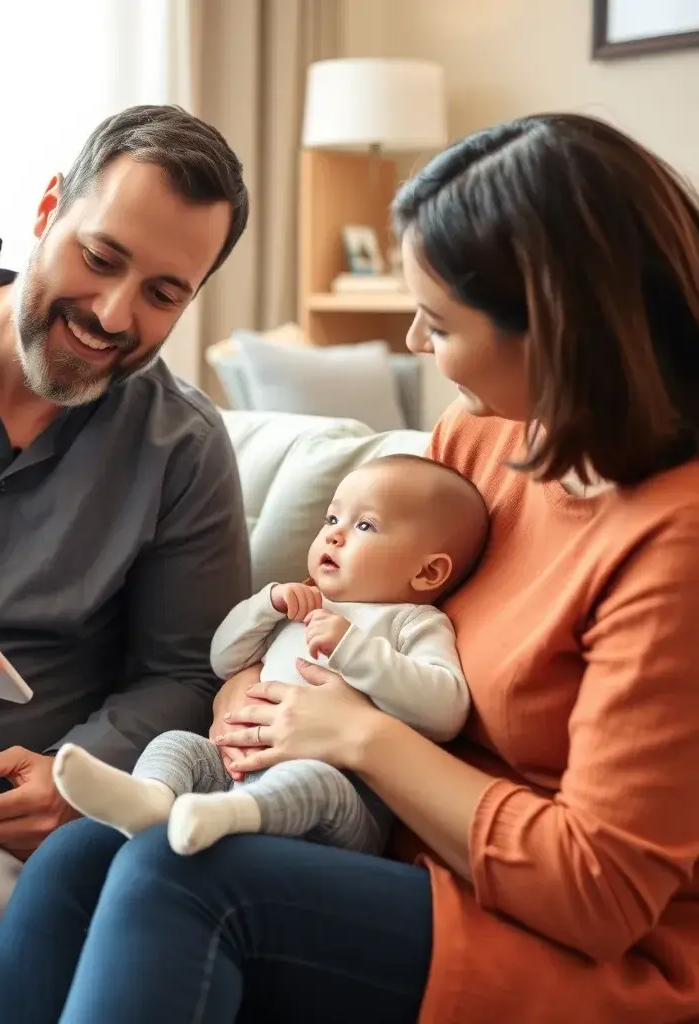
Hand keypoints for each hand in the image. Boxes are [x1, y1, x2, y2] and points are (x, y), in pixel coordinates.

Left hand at [0, 747, 79, 859]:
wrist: (86, 790)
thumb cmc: (52, 773)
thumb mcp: (24, 759)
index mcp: (37, 797)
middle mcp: (41, 823)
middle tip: (1, 804)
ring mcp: (42, 841)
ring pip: (2, 841)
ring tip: (5, 812)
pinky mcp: (41, 851)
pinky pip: (12, 850)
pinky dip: (6, 838)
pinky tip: (9, 825)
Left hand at [214, 659, 377, 773]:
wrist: (360, 736)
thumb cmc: (353, 708)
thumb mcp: (335, 682)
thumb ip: (314, 671)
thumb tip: (298, 660)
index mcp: (295, 693)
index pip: (269, 689)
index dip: (257, 690)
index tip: (249, 691)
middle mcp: (284, 712)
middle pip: (254, 712)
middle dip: (240, 714)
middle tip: (229, 716)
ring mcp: (282, 734)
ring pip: (251, 735)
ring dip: (235, 736)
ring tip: (222, 738)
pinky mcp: (285, 754)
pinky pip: (259, 758)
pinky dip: (245, 761)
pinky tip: (234, 764)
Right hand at [271, 582, 321, 620]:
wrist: (275, 598)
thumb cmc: (292, 605)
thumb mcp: (303, 605)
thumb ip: (311, 607)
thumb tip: (318, 616)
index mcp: (309, 589)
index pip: (317, 596)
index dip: (316, 607)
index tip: (312, 617)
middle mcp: (303, 586)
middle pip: (310, 599)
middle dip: (307, 613)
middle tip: (303, 620)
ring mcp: (294, 586)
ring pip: (302, 600)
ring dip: (300, 613)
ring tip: (296, 619)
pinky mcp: (286, 590)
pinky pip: (291, 600)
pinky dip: (292, 610)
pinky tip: (290, 616)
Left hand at [304, 609, 350, 658]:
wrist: (362, 653)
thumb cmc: (352, 646)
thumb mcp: (343, 631)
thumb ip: (330, 627)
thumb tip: (314, 628)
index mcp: (337, 618)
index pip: (318, 612)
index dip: (310, 618)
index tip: (306, 624)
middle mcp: (333, 620)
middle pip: (312, 624)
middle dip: (310, 635)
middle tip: (314, 645)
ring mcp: (330, 628)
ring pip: (310, 634)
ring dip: (311, 644)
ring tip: (316, 651)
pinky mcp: (328, 638)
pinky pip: (312, 643)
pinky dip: (312, 651)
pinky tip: (316, 655)